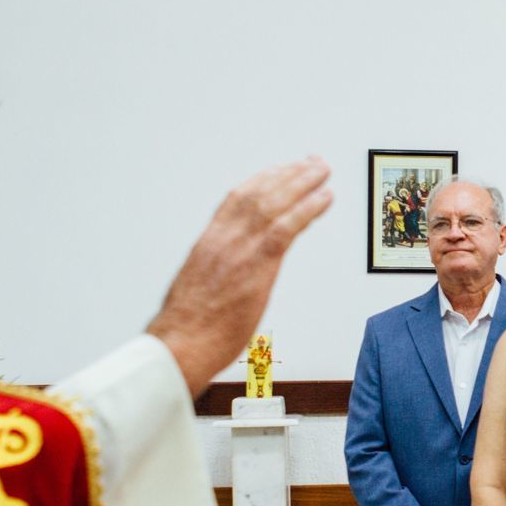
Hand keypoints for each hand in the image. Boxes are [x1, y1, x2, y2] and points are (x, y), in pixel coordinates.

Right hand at [147, 157, 334, 395]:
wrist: (180, 343)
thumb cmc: (187, 327)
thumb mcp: (197, 288)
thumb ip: (216, 272)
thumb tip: (227, 275)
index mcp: (208, 241)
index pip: (236, 198)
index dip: (261, 180)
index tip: (280, 170)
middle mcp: (223, 237)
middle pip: (260, 192)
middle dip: (288, 174)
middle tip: (310, 162)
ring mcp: (240, 248)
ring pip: (275, 202)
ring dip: (303, 182)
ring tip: (322, 170)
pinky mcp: (257, 264)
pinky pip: (287, 226)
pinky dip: (308, 208)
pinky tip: (324, 198)